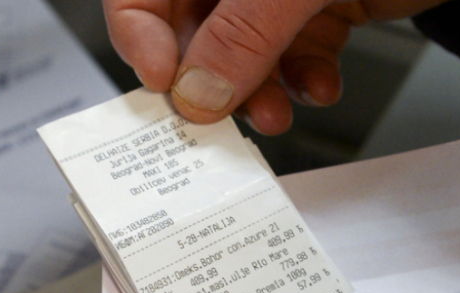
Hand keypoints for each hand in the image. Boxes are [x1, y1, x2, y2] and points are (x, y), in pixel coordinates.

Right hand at [103, 0, 447, 134]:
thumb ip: (244, 31)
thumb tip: (198, 90)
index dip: (140, 35)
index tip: (164, 84)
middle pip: (190, 27)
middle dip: (210, 78)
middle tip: (218, 115)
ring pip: (240, 51)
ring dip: (258, 91)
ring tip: (276, 111)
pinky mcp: (315, 7)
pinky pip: (292, 54)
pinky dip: (303, 78)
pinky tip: (319, 83)